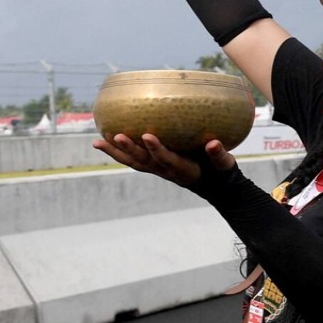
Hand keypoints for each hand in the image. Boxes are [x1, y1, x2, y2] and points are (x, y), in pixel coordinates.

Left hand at [92, 133, 235, 188]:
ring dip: (116, 152)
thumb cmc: (220, 171)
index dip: (156, 149)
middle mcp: (166, 171)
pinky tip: (104, 141)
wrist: (214, 186)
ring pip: (133, 162)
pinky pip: (133, 159)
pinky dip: (118, 152)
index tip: (146, 135)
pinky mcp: (154, 165)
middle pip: (144, 161)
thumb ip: (219, 155)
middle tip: (116, 136)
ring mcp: (158, 169)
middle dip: (130, 149)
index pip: (167, 159)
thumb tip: (214, 143)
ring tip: (98, 142)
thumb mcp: (224, 164)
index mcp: (182, 169)